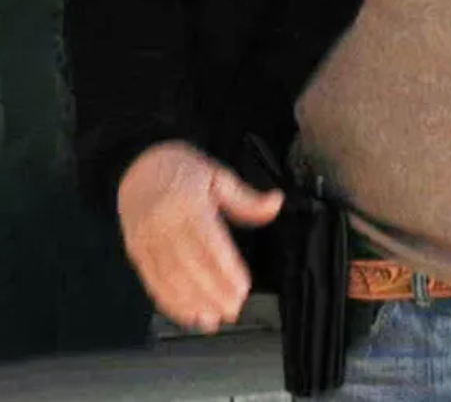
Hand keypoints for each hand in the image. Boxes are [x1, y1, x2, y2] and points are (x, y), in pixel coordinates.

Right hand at [117, 140, 283, 333]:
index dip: (226, 268)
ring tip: (213, 319)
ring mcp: (147, 239)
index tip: (242, 287)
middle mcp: (164, 222)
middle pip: (190, 264)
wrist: (138, 168)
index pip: (210, 240)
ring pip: (171, 277)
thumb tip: (276, 203)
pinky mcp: (137, 253)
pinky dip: (171, 302)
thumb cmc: (182, 171)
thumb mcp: (218, 176)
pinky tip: (188, 314)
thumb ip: (246, 198)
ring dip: (193, 302)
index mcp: (188, 200)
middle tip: (233, 309)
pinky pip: (153, 282)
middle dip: (213, 291)